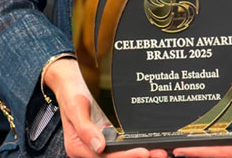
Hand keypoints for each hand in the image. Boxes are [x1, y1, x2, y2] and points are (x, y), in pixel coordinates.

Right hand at [44, 57, 168, 157]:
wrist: (71, 81)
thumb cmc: (71, 93)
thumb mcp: (75, 107)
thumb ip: (85, 128)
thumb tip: (99, 146)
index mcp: (78, 147)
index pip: (105, 157)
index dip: (125, 156)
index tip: (143, 152)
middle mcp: (90, 149)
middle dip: (137, 157)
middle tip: (160, 153)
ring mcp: (100, 143)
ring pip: (120, 154)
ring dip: (139, 153)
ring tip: (160, 151)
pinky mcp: (108, 136)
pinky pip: (122, 144)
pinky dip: (135, 145)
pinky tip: (150, 144)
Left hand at [174, 70, 231, 157]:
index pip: (224, 152)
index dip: (201, 151)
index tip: (182, 149)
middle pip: (221, 155)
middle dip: (198, 152)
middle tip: (176, 149)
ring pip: (221, 153)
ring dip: (202, 150)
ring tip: (181, 147)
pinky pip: (223, 149)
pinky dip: (209, 146)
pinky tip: (196, 143)